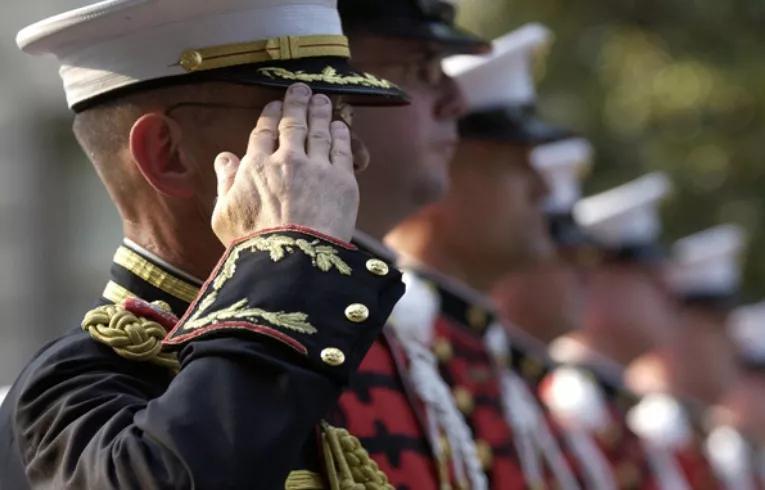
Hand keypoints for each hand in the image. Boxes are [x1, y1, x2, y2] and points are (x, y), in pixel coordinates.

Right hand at [212, 83, 358, 245]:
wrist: (293, 260)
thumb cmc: (254, 244)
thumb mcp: (224, 215)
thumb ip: (224, 182)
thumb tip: (224, 158)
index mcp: (255, 166)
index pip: (263, 132)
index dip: (270, 115)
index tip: (274, 105)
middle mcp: (286, 159)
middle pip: (293, 123)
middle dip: (296, 103)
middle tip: (301, 89)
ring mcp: (317, 167)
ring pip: (319, 131)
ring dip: (320, 112)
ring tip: (322, 100)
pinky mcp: (342, 180)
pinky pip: (341, 149)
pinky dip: (340, 133)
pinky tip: (340, 125)